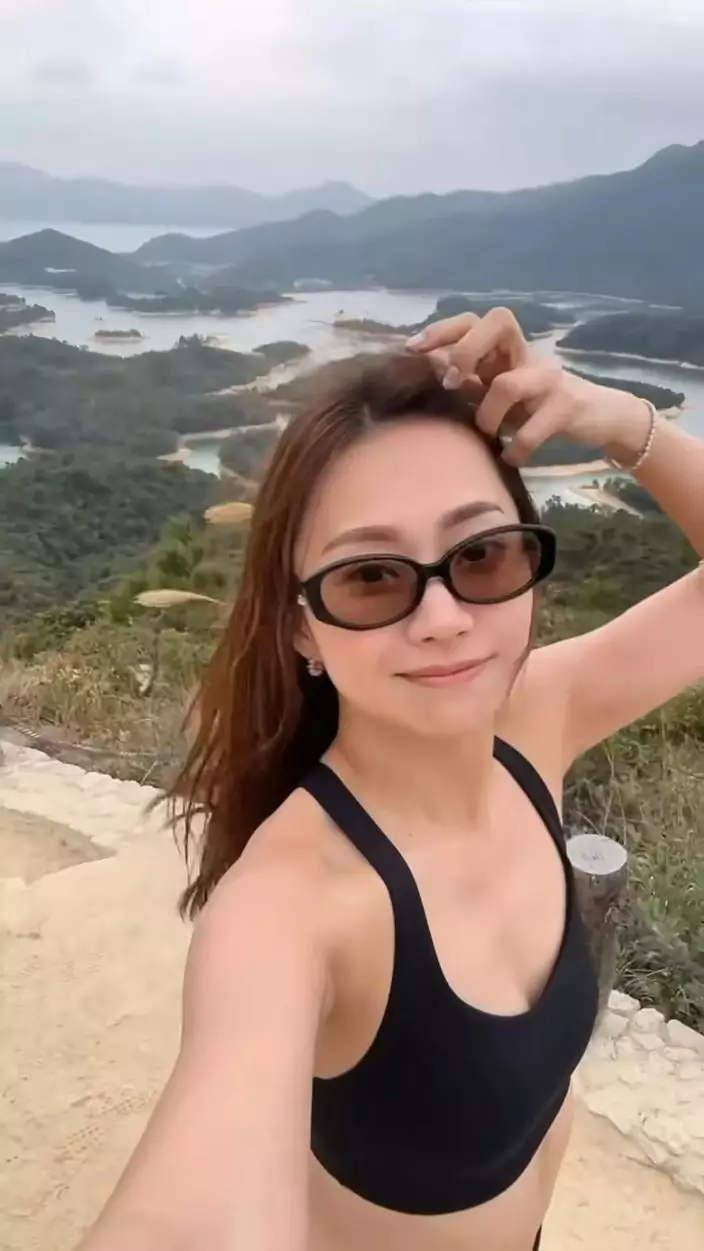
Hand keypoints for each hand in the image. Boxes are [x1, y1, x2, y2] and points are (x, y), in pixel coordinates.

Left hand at [407, 307, 652, 466]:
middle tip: (451, 384)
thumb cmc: (540, 406)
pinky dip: (515, 448)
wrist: (600, 417)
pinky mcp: (567, 408)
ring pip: (507, 385)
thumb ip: (471, 381)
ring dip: (486, 416)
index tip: (413, 348)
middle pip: (498, 322)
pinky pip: (531, 431)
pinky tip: (510, 456)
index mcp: (508, 350)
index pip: (474, 319)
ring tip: (487, 434)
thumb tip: (428, 371)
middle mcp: (528, 355)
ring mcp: (549, 379)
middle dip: (467, 350)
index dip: (443, 329)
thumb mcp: (502, 391)